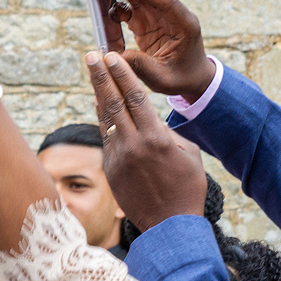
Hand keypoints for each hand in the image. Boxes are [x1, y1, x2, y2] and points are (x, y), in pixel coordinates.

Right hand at [83, 0, 215, 100]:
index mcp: (183, 23)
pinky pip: (127, 6)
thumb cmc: (181, 78)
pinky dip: (111, 4)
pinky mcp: (145, 18)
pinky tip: (97, 6)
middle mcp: (170, 12)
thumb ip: (140, 66)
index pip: (165, 0)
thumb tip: (112, 56)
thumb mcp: (162, 78)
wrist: (191, 77)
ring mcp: (156, 13)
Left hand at [88, 55, 210, 231]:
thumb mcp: (189, 153)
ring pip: (105, 119)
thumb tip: (150, 118)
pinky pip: (106, 138)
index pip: (134, 97)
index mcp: (156, 138)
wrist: (170, 225)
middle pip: (112, 102)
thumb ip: (169, 131)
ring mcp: (118, 158)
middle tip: (91, 55)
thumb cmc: (187, 187)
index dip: (121, 74)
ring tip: (93, 73)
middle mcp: (133, 145)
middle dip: (101, 76)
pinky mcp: (110, 170)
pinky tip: (101, 104)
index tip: (111, 56)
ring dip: (98, 94)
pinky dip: (103, 119)